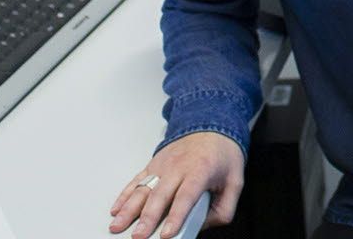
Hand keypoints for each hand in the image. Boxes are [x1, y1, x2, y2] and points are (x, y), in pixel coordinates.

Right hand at [108, 132, 244, 238]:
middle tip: (138, 236)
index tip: (166, 234)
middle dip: (147, 218)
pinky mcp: (152, 165)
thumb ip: (224, 208)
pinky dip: (124, 196)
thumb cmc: (222, 154)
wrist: (211, 124)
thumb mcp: (236, 181)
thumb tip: (204, 226)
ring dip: (128, 209)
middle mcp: (178, 167)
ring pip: (142, 189)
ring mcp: (162, 166)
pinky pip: (135, 181)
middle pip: (159, 195)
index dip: (175, 217)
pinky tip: (116, 209)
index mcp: (200, 170)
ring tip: (117, 226)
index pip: (185, 197)